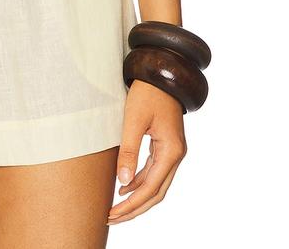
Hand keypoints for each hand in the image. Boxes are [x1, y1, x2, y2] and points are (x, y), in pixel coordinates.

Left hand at [106, 79, 186, 224]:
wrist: (161, 73)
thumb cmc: (148, 92)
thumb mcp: (133, 120)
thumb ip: (129, 151)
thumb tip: (122, 182)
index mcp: (172, 151)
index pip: (150, 188)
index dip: (131, 204)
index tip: (112, 213)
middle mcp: (176, 155)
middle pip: (156, 193)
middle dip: (134, 208)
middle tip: (112, 217)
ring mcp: (173, 151)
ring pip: (156, 184)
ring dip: (137, 197)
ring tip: (115, 206)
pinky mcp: (166, 145)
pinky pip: (155, 171)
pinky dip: (140, 182)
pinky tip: (125, 186)